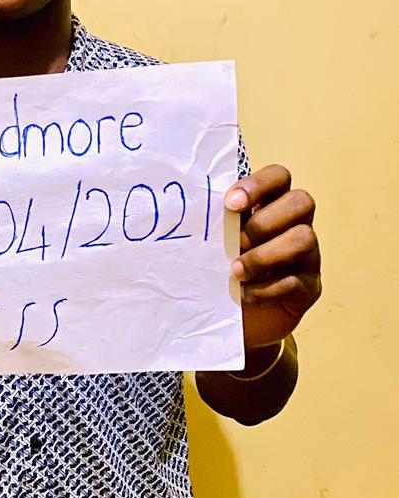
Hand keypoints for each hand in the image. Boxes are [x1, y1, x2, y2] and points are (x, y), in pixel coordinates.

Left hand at [225, 165, 321, 348]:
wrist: (241, 320)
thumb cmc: (225, 270)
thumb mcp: (219, 243)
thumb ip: (216, 225)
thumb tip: (190, 211)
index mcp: (271, 205)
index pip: (279, 177)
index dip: (259, 184)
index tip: (231, 204)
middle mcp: (295, 224)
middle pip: (302, 201)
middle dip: (264, 222)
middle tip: (235, 242)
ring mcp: (307, 255)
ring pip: (304, 238)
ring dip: (265, 255)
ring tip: (236, 271)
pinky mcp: (308, 287)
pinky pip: (296, 281)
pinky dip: (265, 289)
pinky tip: (243, 295)